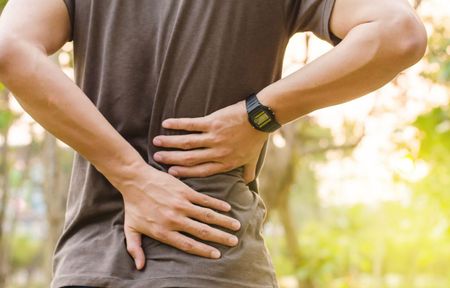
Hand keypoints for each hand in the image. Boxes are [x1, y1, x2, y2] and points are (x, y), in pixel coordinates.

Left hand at [108, 161, 241, 269]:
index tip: (217, 254)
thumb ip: (135, 249)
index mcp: (163, 231)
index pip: (188, 245)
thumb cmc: (132, 205)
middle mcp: (175, 220)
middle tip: (234, 242)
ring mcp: (181, 205)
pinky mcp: (184, 191)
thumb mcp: (131, 229)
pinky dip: (217, 204)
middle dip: (221, 238)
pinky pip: (205, 200)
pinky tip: (227, 208)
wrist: (134, 179)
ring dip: (224, 221)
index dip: (204, 251)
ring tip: (236, 226)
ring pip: (208, 216)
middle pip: (203, 232)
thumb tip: (140, 267)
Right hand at [152, 100, 268, 183]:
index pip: (200, 171)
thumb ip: (248, 173)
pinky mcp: (212, 122)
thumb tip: (247, 184)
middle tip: (157, 158)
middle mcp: (217, 153)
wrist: (260, 118)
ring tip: (157, 142)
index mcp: (225, 163)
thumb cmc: (256, 139)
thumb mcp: (252, 159)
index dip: (184, 172)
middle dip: (171, 159)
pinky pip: (191, 124)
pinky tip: (166, 124)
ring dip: (170, 143)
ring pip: (187, 143)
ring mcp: (214, 137)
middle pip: (189, 159)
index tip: (171, 172)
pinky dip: (178, 124)